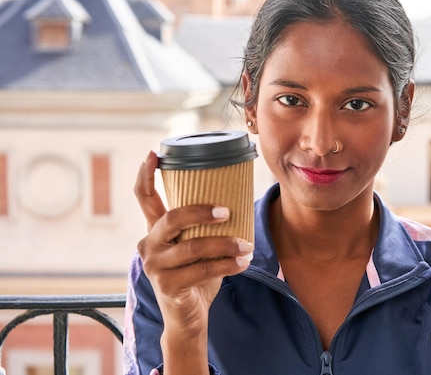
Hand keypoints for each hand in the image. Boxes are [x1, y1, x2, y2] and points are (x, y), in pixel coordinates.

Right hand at [134, 151, 253, 336]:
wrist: (188, 316)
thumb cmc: (196, 273)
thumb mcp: (197, 244)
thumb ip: (204, 226)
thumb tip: (237, 198)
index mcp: (155, 229)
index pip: (144, 198)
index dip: (145, 174)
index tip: (153, 153)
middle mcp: (149, 244)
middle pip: (172, 218)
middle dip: (201, 212)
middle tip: (227, 212)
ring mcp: (155, 266)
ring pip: (192, 246)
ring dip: (225, 245)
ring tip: (247, 245)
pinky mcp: (167, 286)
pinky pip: (201, 270)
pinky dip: (227, 265)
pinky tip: (243, 263)